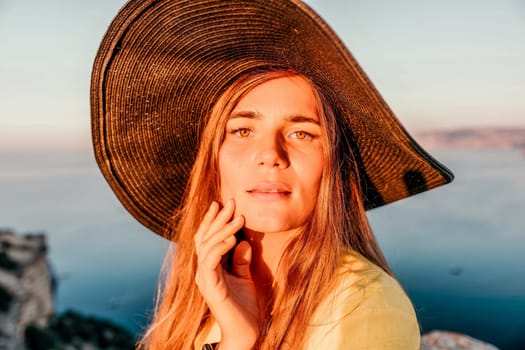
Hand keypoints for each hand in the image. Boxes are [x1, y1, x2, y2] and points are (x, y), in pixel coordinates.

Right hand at [194, 199, 258, 348]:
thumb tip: (243, 240)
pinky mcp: (211, 287)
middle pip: (204, 238)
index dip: (212, 220)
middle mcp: (203, 271)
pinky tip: (233, 238)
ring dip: (223, 230)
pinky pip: (211, 262)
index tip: (221, 202)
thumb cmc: (245, 306)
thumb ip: (241, 260)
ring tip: (238, 217)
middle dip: (217, 218)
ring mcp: (204, 279)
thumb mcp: (245, 277)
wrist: (246, 332)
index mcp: (209, 268)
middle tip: (229, 201)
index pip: (206, 238)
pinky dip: (220, 247)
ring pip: (207, 246)